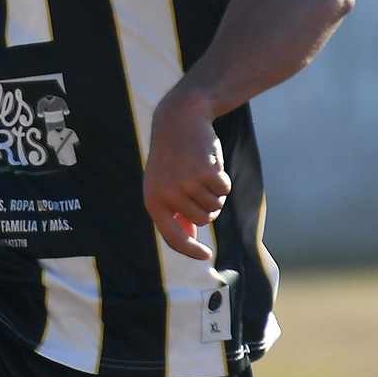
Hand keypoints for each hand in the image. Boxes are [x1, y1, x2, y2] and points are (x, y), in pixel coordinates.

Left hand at [143, 89, 230, 260]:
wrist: (179, 120)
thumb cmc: (173, 157)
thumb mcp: (164, 184)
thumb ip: (174, 212)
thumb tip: (191, 240)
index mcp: (153, 201)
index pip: (174, 238)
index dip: (191, 251)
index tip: (206, 256)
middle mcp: (167, 196)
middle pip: (202, 221)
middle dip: (206, 206)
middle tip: (197, 183)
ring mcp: (186, 185)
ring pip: (214, 206)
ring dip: (214, 192)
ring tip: (201, 172)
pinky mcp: (205, 173)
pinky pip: (224, 190)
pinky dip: (222, 180)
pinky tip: (210, 164)